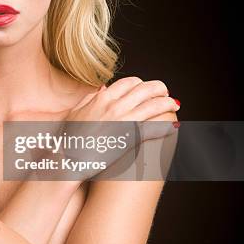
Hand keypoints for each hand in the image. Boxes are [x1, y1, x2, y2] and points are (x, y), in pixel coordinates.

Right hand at [55, 77, 179, 181]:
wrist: (69, 160)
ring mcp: (123, 121)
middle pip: (145, 89)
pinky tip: (173, 127)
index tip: (146, 87)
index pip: (129, 82)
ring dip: (167, 103)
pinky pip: (153, 129)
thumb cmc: (69, 139)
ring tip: (174, 104)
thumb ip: (88, 98)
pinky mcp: (129, 138)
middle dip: (159, 88)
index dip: (141, 83)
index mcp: (102, 98)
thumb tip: (102, 88)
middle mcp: (114, 106)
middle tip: (165, 92)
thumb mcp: (75, 113)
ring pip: (153, 106)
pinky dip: (165, 127)